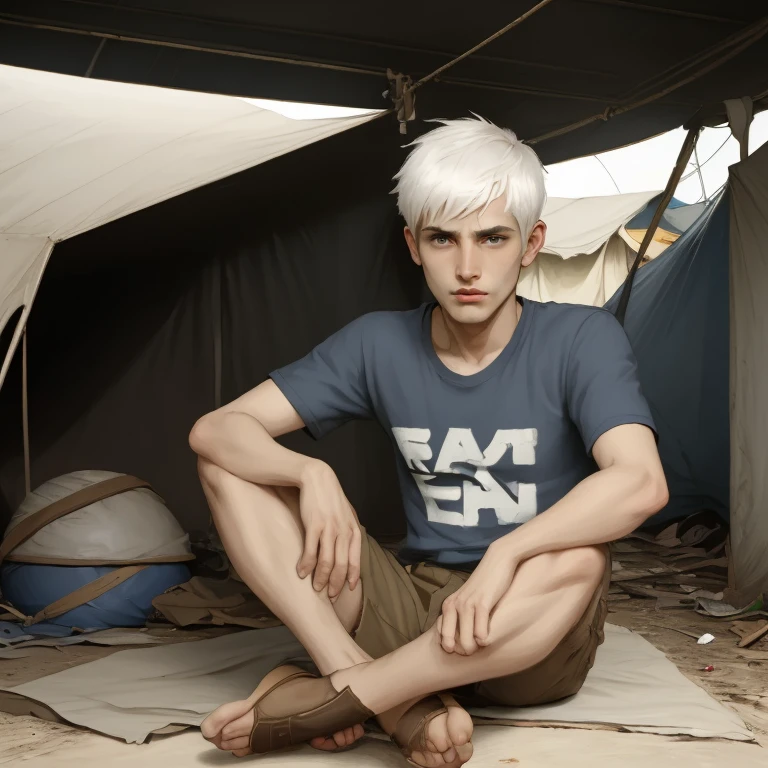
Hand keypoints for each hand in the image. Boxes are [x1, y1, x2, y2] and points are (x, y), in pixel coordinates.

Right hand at [296, 461, 361, 601]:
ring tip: (315, 588)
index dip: (351, 576)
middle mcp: (344, 531)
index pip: (356, 559)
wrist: (316, 477)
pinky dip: (306, 565)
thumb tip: (349, 548)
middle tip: (329, 596)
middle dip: (336, 583)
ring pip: (327, 561)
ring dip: (320, 578)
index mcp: (353, 529)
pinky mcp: (314, 525)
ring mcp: (330, 528)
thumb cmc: (329, 497)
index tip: (347, 589)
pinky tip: (301, 573)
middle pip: (342, 564)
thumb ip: (348, 530)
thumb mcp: (345, 513)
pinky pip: (311, 551)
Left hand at [436, 542, 518, 655]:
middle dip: (462, 652)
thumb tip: (461, 637)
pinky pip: (480, 632)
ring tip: (482, 645)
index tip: (464, 648)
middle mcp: (454, 605)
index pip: (442, 637)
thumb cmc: (485, 583)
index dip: (452, 648)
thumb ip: (461, 614)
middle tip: (474, 651)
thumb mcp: (468, 598)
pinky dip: (484, 640)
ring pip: (466, 641)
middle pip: (451, 643)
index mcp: (448, 605)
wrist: (498, 560)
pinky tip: (489, 638)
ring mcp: (467, 604)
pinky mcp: (482, 603)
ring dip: (474, 649)